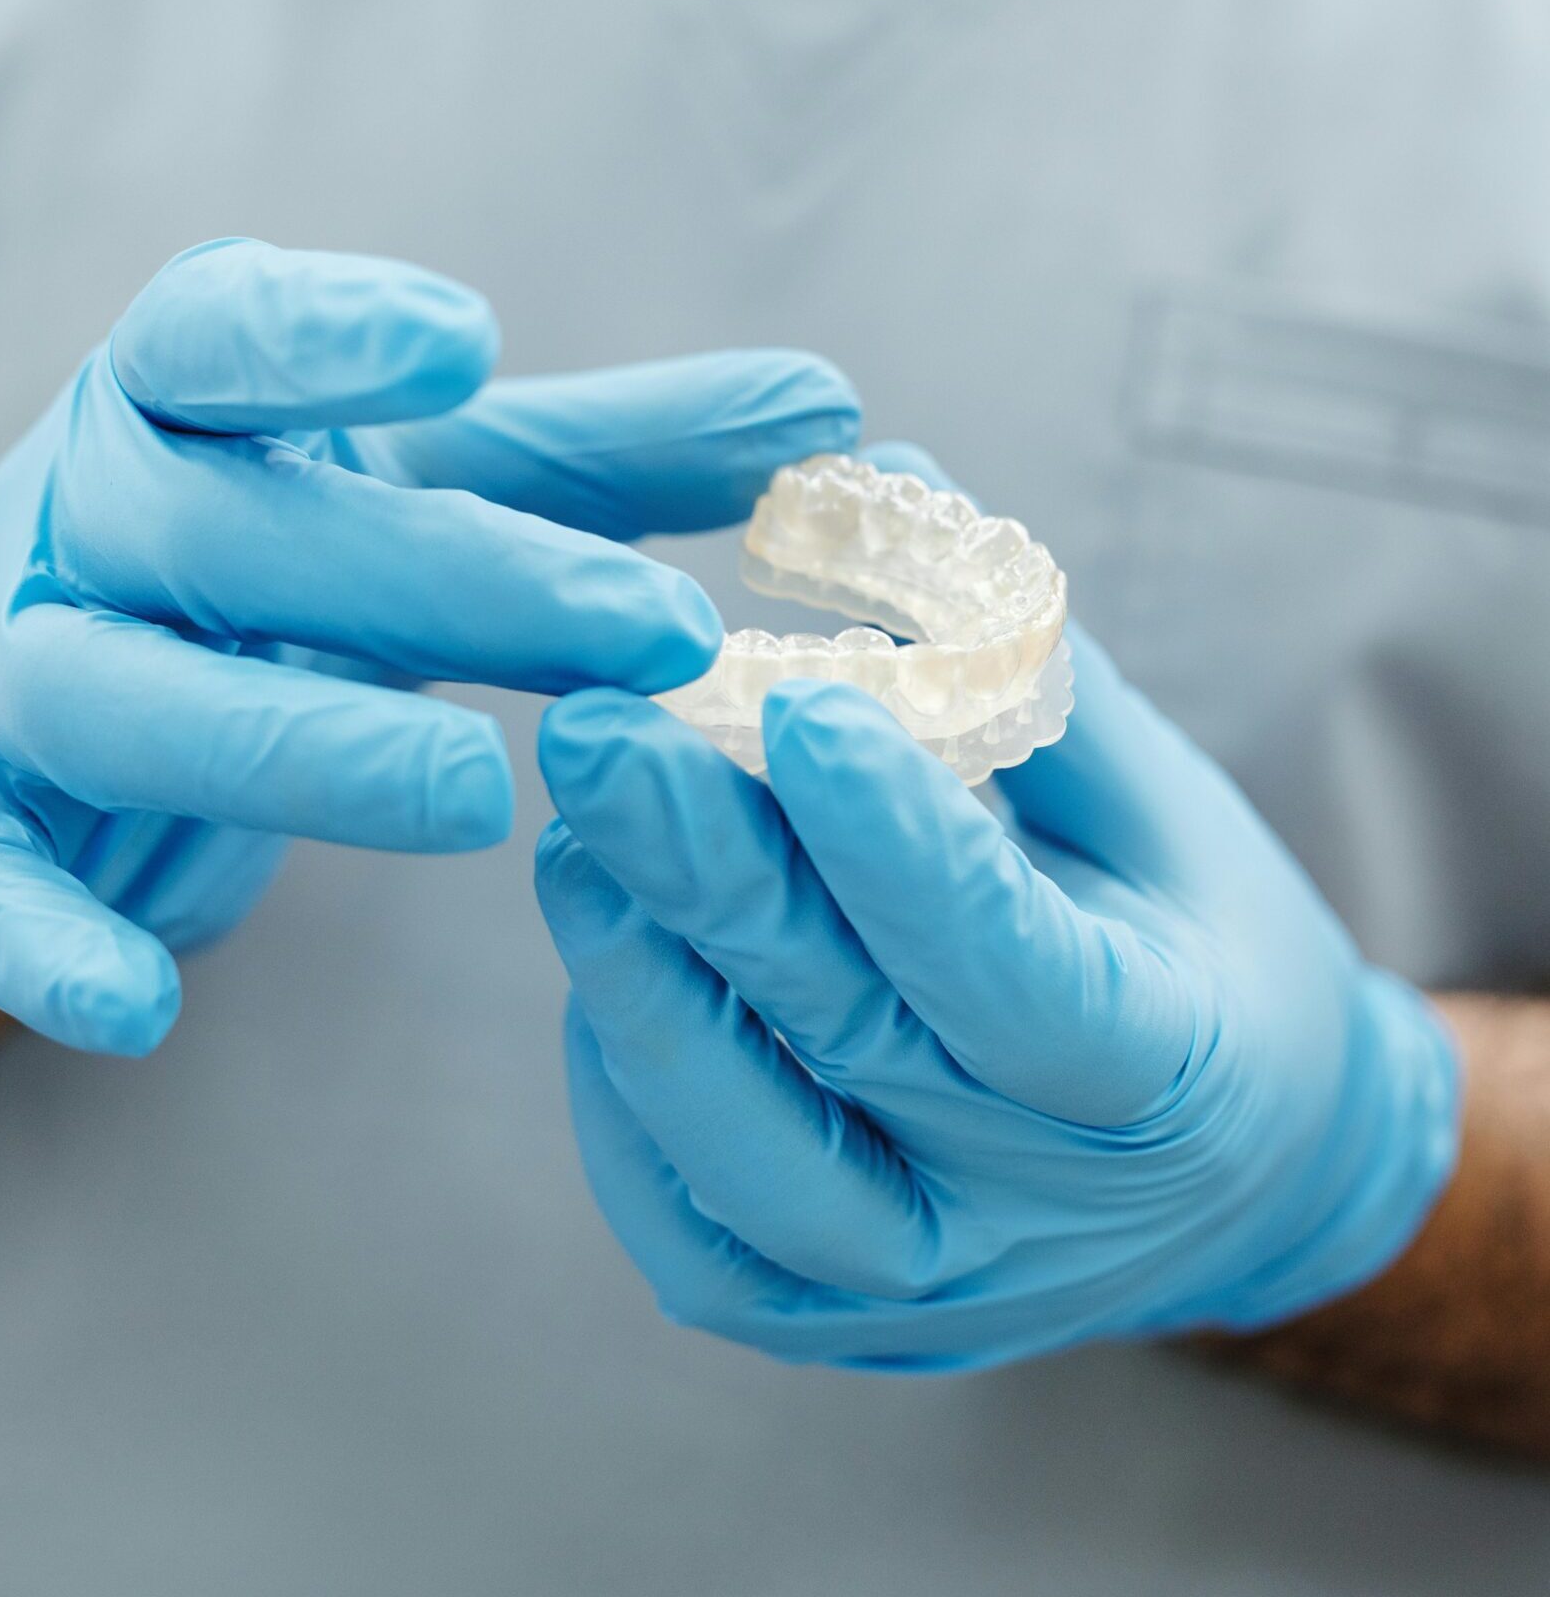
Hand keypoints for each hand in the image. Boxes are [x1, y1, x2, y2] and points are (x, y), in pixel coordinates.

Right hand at [0, 238, 856, 1056]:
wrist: (89, 670)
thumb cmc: (299, 563)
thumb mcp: (446, 493)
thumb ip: (619, 460)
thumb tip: (828, 420)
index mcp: (190, 412)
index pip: (219, 338)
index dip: (321, 336)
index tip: (469, 347)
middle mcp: (88, 520)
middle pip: (228, 532)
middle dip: (434, 577)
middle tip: (649, 629)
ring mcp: (16, 667)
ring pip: (116, 697)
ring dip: (290, 745)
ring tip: (477, 795)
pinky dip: (38, 941)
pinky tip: (142, 1009)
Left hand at [533, 450, 1458, 1366]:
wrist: (1229, 1174)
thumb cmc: (1198, 951)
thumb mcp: (1156, 807)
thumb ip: (1018, 670)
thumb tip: (884, 487)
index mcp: (1168, 1077)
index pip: (1015, 973)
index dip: (903, 845)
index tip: (797, 700)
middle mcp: (1039, 1216)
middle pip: (848, 1045)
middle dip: (709, 876)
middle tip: (597, 731)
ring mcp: (923, 1290)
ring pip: (743, 1160)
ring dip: (642, 986)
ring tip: (575, 838)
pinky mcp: (825, 1316)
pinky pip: (687, 1223)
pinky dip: (627, 1087)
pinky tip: (608, 954)